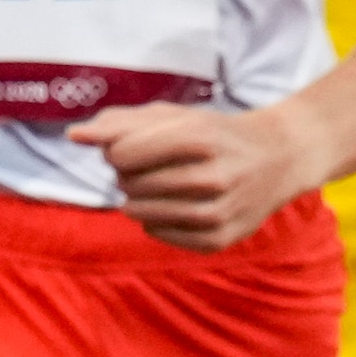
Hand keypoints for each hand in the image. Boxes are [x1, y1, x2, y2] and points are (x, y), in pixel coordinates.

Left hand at [71, 100, 324, 251]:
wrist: (281, 158)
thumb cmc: (216, 133)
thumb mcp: (175, 117)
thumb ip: (121, 123)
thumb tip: (74, 137)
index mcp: (201, 137)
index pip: (122, 154)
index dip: (119, 150)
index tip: (136, 147)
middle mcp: (214, 177)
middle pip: (129, 183)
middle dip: (130, 174)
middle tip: (155, 166)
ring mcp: (219, 212)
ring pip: (139, 212)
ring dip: (139, 198)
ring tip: (162, 185)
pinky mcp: (220, 239)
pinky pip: (157, 233)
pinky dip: (156, 219)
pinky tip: (177, 205)